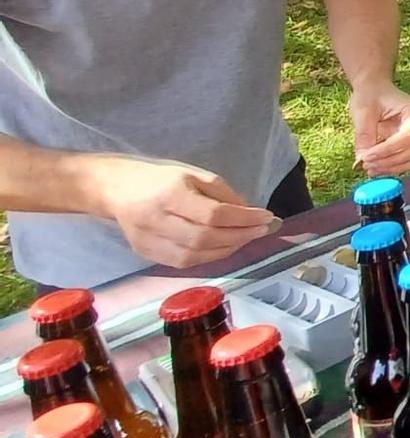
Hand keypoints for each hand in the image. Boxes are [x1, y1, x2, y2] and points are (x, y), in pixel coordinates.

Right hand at [85, 155, 278, 268]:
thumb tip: (249, 213)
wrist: (115, 189)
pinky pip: (184, 263)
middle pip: (206, 238)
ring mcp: (149, 241)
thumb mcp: (193, 174)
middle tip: (262, 230)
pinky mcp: (146, 254)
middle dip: (240, 236)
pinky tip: (224, 247)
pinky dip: (209, 257)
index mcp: (169, 195)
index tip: (266, 217)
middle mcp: (157, 220)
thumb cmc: (159, 178)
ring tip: (246, 238)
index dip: (243, 219)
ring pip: (196, 255)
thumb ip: (222, 193)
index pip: (213, 214)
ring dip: (228, 249)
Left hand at [350, 82, 409, 175]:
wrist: (375, 90)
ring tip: (371, 169)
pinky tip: (378, 168)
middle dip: (389, 161)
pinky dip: (396, 167)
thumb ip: (364, 136)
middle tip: (366, 165)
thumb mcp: (363, 111)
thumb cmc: (371, 95)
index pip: (408, 137)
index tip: (367, 157)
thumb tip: (362, 159)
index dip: (387, 150)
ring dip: (394, 167)